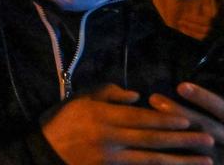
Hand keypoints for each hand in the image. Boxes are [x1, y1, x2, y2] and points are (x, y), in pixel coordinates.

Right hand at [41, 84, 213, 163]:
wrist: (44, 151)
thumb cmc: (63, 121)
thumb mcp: (81, 100)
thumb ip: (108, 94)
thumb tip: (138, 96)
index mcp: (102, 116)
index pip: (140, 118)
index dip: (165, 120)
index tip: (187, 120)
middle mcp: (109, 137)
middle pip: (151, 139)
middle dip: (182, 140)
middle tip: (207, 138)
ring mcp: (110, 158)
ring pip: (152, 159)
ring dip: (181, 161)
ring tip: (204, 161)